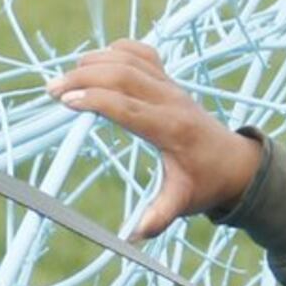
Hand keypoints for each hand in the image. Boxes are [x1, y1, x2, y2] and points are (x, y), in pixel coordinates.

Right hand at [48, 39, 262, 238]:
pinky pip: (141, 53)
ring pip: (130, 58)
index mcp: (171, 128)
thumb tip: (134, 235)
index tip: (66, 102)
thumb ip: (159, 216)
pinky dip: (116, 51)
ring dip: (94, 62)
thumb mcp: (182, 202)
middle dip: (84, 76)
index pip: (128, 105)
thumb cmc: (205, 183)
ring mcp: (171, 85)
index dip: (95, 99)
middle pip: (124, 73)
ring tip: (65, 78)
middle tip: (52, 90)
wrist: (234, 163)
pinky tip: (96, 62)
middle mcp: (171, 99)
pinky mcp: (169, 80)